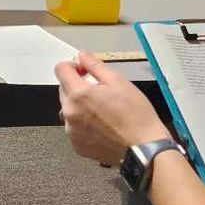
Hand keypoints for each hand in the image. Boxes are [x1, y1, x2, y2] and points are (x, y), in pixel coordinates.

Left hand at [55, 54, 165, 168]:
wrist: (144, 148)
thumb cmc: (136, 115)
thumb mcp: (118, 81)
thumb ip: (95, 65)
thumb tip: (82, 56)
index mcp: (79, 94)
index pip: (61, 69)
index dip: (73, 66)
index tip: (84, 70)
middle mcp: (70, 113)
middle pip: (64, 89)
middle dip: (78, 86)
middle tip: (101, 91)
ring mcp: (72, 132)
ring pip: (69, 109)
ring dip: (80, 105)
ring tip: (103, 111)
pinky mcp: (77, 146)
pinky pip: (74, 127)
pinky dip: (83, 123)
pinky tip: (102, 125)